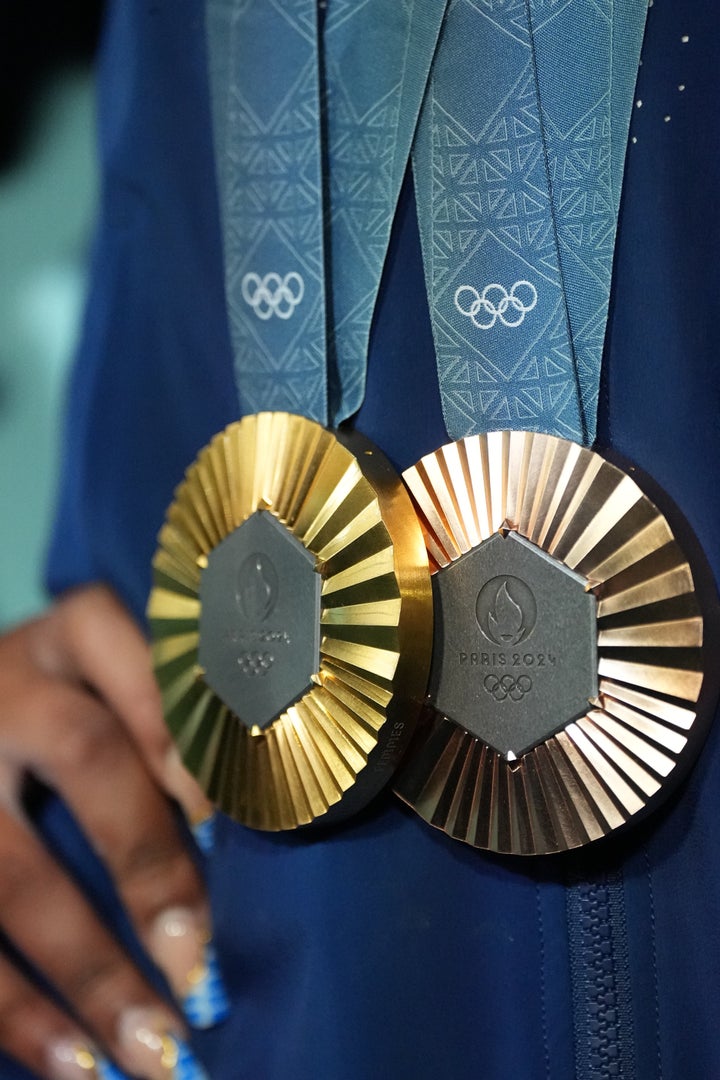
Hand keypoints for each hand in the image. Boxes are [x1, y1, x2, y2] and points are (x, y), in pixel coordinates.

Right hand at [0, 585, 225, 1079]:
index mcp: (75, 635)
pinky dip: (17, 1011)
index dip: (189, 733)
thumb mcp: (110, 678)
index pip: (144, 659)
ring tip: (156, 1050)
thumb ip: (171, 724)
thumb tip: (266, 836)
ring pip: (14, 872)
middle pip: (88, 760)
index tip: (232, 819)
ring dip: (88, 969)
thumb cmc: (73, 700)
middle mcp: (12, 683)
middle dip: (150, 867)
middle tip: (204, 962)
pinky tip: (75, 1066)